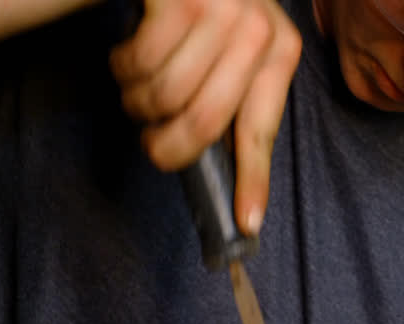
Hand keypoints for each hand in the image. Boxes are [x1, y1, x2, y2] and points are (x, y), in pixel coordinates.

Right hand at [110, 0, 301, 236]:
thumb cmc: (205, 7)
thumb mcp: (236, 44)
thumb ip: (234, 96)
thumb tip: (221, 174)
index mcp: (279, 51)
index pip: (262, 129)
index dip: (253, 179)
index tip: (247, 221)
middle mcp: (257, 30)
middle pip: (204, 123)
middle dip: (167, 147)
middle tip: (151, 143)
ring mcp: (219, 11)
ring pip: (164, 96)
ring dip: (138, 104)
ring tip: (138, 87)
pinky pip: (138, 63)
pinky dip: (123, 68)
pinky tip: (128, 55)